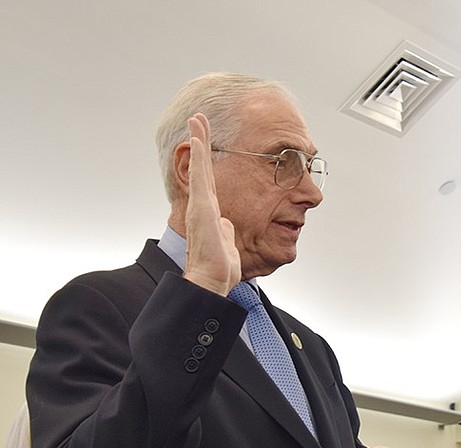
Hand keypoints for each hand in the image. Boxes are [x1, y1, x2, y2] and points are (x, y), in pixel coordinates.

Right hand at [183, 112, 240, 294]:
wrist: (211, 280)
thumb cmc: (219, 268)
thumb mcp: (227, 244)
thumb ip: (226, 230)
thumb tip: (227, 224)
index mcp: (210, 213)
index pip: (209, 181)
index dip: (207, 160)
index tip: (206, 140)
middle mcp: (203, 206)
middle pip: (202, 168)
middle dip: (200, 142)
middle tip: (198, 119)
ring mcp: (201, 206)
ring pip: (200, 168)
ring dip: (199, 142)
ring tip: (197, 120)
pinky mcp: (202, 209)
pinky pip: (201, 179)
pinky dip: (199, 158)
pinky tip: (198, 140)